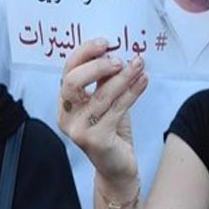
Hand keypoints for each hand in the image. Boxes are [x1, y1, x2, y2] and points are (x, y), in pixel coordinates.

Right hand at [58, 39, 148, 188]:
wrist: (117, 166)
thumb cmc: (111, 129)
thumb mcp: (106, 99)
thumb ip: (105, 80)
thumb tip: (116, 51)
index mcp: (64, 102)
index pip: (68, 71)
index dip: (85, 53)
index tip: (105, 43)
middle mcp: (65, 116)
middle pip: (73, 82)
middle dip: (98, 66)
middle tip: (119, 59)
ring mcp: (78, 130)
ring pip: (101, 95)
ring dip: (123, 77)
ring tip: (139, 64)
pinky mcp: (95, 140)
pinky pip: (117, 109)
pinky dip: (133, 92)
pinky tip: (143, 81)